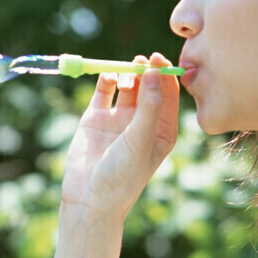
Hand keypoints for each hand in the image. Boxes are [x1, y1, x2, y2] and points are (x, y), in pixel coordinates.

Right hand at [59, 52, 179, 219]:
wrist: (89, 197)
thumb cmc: (123, 175)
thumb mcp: (141, 140)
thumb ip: (149, 106)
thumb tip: (154, 72)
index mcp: (163, 130)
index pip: (169, 95)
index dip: (165, 75)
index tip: (159, 60)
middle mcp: (142, 121)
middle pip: (148, 86)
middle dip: (146, 71)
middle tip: (143, 60)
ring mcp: (119, 118)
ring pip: (127, 84)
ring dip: (128, 74)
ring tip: (125, 77)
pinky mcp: (96, 116)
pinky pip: (104, 89)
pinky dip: (107, 79)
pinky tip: (108, 77)